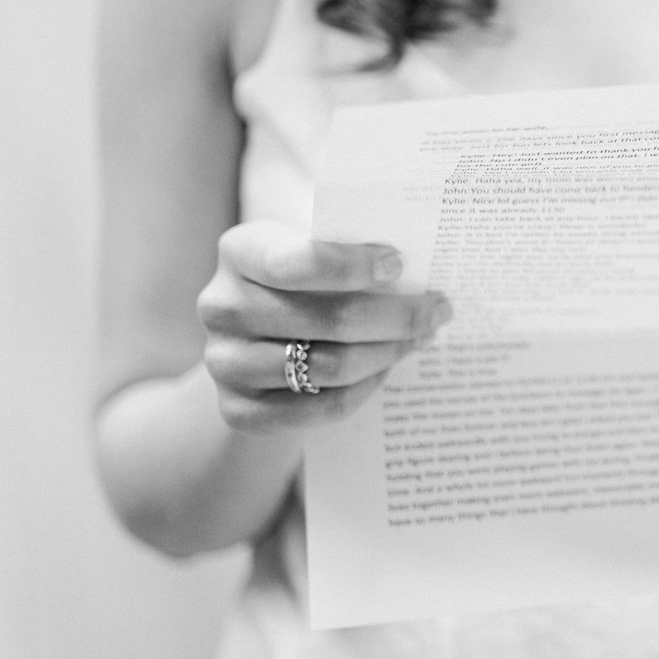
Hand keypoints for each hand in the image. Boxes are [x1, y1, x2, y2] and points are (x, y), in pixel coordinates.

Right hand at [195, 221, 451, 432]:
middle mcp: (221, 306)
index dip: (355, 266)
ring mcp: (224, 362)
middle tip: (437, 310)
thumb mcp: (316, 249)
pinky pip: (322, 407)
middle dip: (398, 316)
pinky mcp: (238, 409)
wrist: (255, 341)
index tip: (399, 264)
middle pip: (330, 319)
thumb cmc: (302, 281)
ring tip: (419, 338)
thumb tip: (419, 273)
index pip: (300, 261)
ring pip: (332, 366)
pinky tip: (385, 368)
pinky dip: (365, 389)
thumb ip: (352, 250)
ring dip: (389, 352)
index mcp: (241, 250)